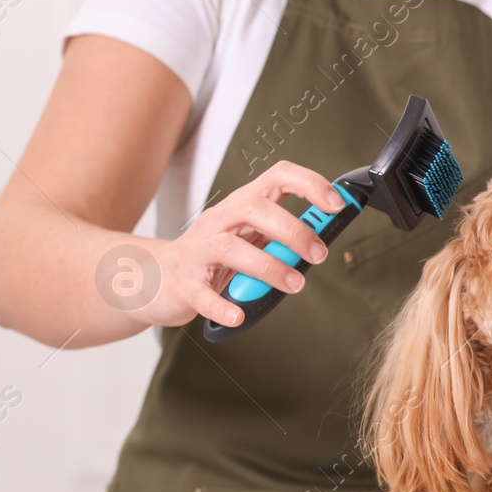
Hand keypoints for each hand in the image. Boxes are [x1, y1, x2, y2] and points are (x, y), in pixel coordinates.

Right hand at [129, 161, 345, 329]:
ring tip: (294, 284)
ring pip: (232, 248)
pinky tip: (238, 314)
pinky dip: (221, 305)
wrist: (156, 277)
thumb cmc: (213, 258)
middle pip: (254, 209)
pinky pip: (202, 293)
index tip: (335, 203)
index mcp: (241, 207)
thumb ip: (282, 239)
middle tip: (318, 254)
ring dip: (268, 267)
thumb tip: (322, 240)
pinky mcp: (184, 282)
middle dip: (292, 230)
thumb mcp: (250, 240)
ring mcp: (199, 251)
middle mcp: (219, 221)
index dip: (309, 184)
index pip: (276, 177)